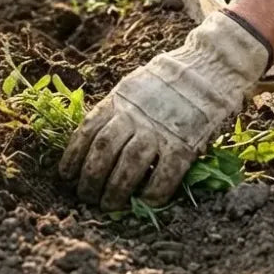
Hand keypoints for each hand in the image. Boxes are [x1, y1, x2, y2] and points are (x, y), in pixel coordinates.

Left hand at [58, 11, 273, 209]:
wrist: (207, 67)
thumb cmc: (166, 82)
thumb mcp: (132, 87)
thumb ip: (116, 110)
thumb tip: (95, 139)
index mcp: (119, 100)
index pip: (88, 130)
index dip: (73, 155)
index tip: (66, 175)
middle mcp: (135, 115)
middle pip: (104, 150)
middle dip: (90, 177)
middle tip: (85, 196)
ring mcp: (159, 130)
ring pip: (129, 164)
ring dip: (115, 189)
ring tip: (108, 205)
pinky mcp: (184, 144)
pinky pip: (164, 175)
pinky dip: (153, 192)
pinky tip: (144, 203)